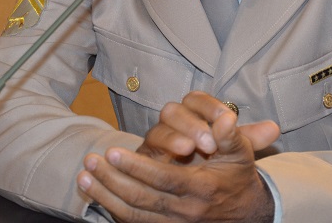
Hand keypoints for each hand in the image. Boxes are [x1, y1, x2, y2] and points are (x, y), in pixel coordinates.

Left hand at [77, 91, 279, 221]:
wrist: (247, 213)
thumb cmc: (238, 177)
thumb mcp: (241, 154)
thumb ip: (230, 135)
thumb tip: (225, 118)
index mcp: (201, 189)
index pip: (163, 179)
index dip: (136, 167)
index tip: (113, 151)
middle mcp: (185, 211)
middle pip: (141, 198)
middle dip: (112, 179)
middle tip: (91, 160)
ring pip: (132, 214)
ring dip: (105, 195)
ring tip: (84, 176)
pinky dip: (112, 209)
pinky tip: (97, 193)